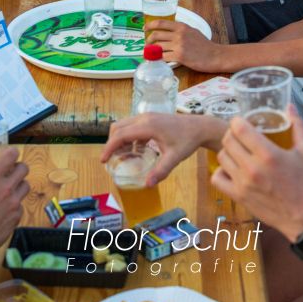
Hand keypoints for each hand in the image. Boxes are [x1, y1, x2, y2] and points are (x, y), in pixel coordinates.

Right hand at [0, 147, 29, 254]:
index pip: (12, 155)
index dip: (12, 153)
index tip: (10, 155)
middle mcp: (7, 188)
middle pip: (24, 169)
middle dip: (19, 167)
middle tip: (12, 171)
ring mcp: (14, 203)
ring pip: (25, 186)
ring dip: (19, 185)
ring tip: (9, 189)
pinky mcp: (17, 216)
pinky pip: (21, 205)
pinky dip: (15, 204)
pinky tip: (5, 208)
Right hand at [102, 113, 222, 185]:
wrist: (199, 127)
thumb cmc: (187, 141)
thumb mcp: (174, 157)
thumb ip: (161, 170)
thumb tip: (147, 184)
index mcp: (148, 125)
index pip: (121, 135)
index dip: (109, 147)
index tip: (103, 160)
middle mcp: (144, 118)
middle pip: (118, 127)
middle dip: (111, 143)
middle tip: (111, 160)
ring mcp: (147, 116)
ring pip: (124, 125)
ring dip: (119, 139)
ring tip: (122, 157)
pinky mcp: (150, 118)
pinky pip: (132, 126)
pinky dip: (128, 137)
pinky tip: (135, 151)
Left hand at [143, 19, 229, 71]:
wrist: (215, 55)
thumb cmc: (205, 45)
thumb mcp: (193, 31)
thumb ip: (181, 30)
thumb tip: (169, 30)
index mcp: (182, 26)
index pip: (161, 23)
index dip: (150, 25)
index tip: (145, 28)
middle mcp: (179, 34)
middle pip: (156, 35)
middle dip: (148, 40)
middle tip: (147, 44)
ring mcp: (179, 45)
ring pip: (158, 46)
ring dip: (152, 50)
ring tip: (151, 53)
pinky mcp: (179, 56)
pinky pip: (163, 57)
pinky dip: (158, 59)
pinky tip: (157, 60)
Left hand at [213, 106, 302, 240]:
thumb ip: (297, 125)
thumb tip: (290, 106)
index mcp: (269, 155)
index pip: (239, 128)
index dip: (238, 121)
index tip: (243, 122)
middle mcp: (252, 168)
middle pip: (228, 140)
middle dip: (233, 134)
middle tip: (241, 135)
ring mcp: (243, 184)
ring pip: (221, 157)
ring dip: (228, 151)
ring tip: (238, 151)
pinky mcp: (238, 196)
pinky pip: (217, 178)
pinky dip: (221, 171)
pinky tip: (232, 169)